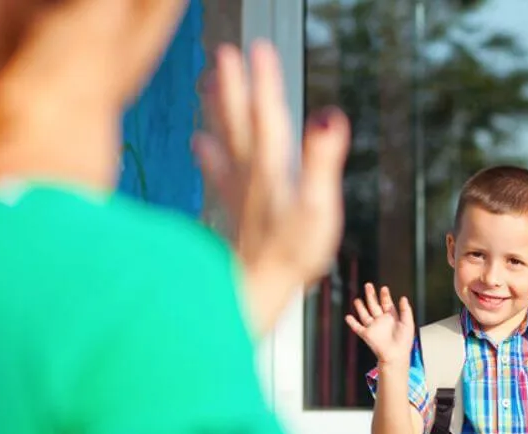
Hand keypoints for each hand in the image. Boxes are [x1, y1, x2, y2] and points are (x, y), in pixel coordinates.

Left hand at [193, 41, 350, 333]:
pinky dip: (208, 153)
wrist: (254, 293)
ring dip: (217, 109)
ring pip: (225, 140)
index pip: (269, 115)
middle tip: (223, 52)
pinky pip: (218, 173)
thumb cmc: (290, 256)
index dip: (264, 81)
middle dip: (232, 85)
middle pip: (239, 121)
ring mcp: (239, 194)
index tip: (258, 47)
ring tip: (206, 81)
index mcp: (272, 169)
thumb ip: (322, 160)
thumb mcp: (319, 208)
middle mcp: (251, 176)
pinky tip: (197, 142)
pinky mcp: (234, 212)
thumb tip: (329, 115)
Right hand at [344, 283, 415, 364]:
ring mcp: (373, 327)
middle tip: (368, 285)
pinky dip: (352, 323)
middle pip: (374, 305)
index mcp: (391, 318)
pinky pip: (357, 327)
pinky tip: (348, 317)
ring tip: (357, 300)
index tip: (384, 288)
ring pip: (365, 314)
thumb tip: (403, 298)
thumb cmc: (404, 342)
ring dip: (360, 307)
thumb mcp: (408, 323)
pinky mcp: (366, 334)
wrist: (396, 355)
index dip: (385, 296)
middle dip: (371, 295)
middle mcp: (381, 321)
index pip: (387, 303)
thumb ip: (406, 310)